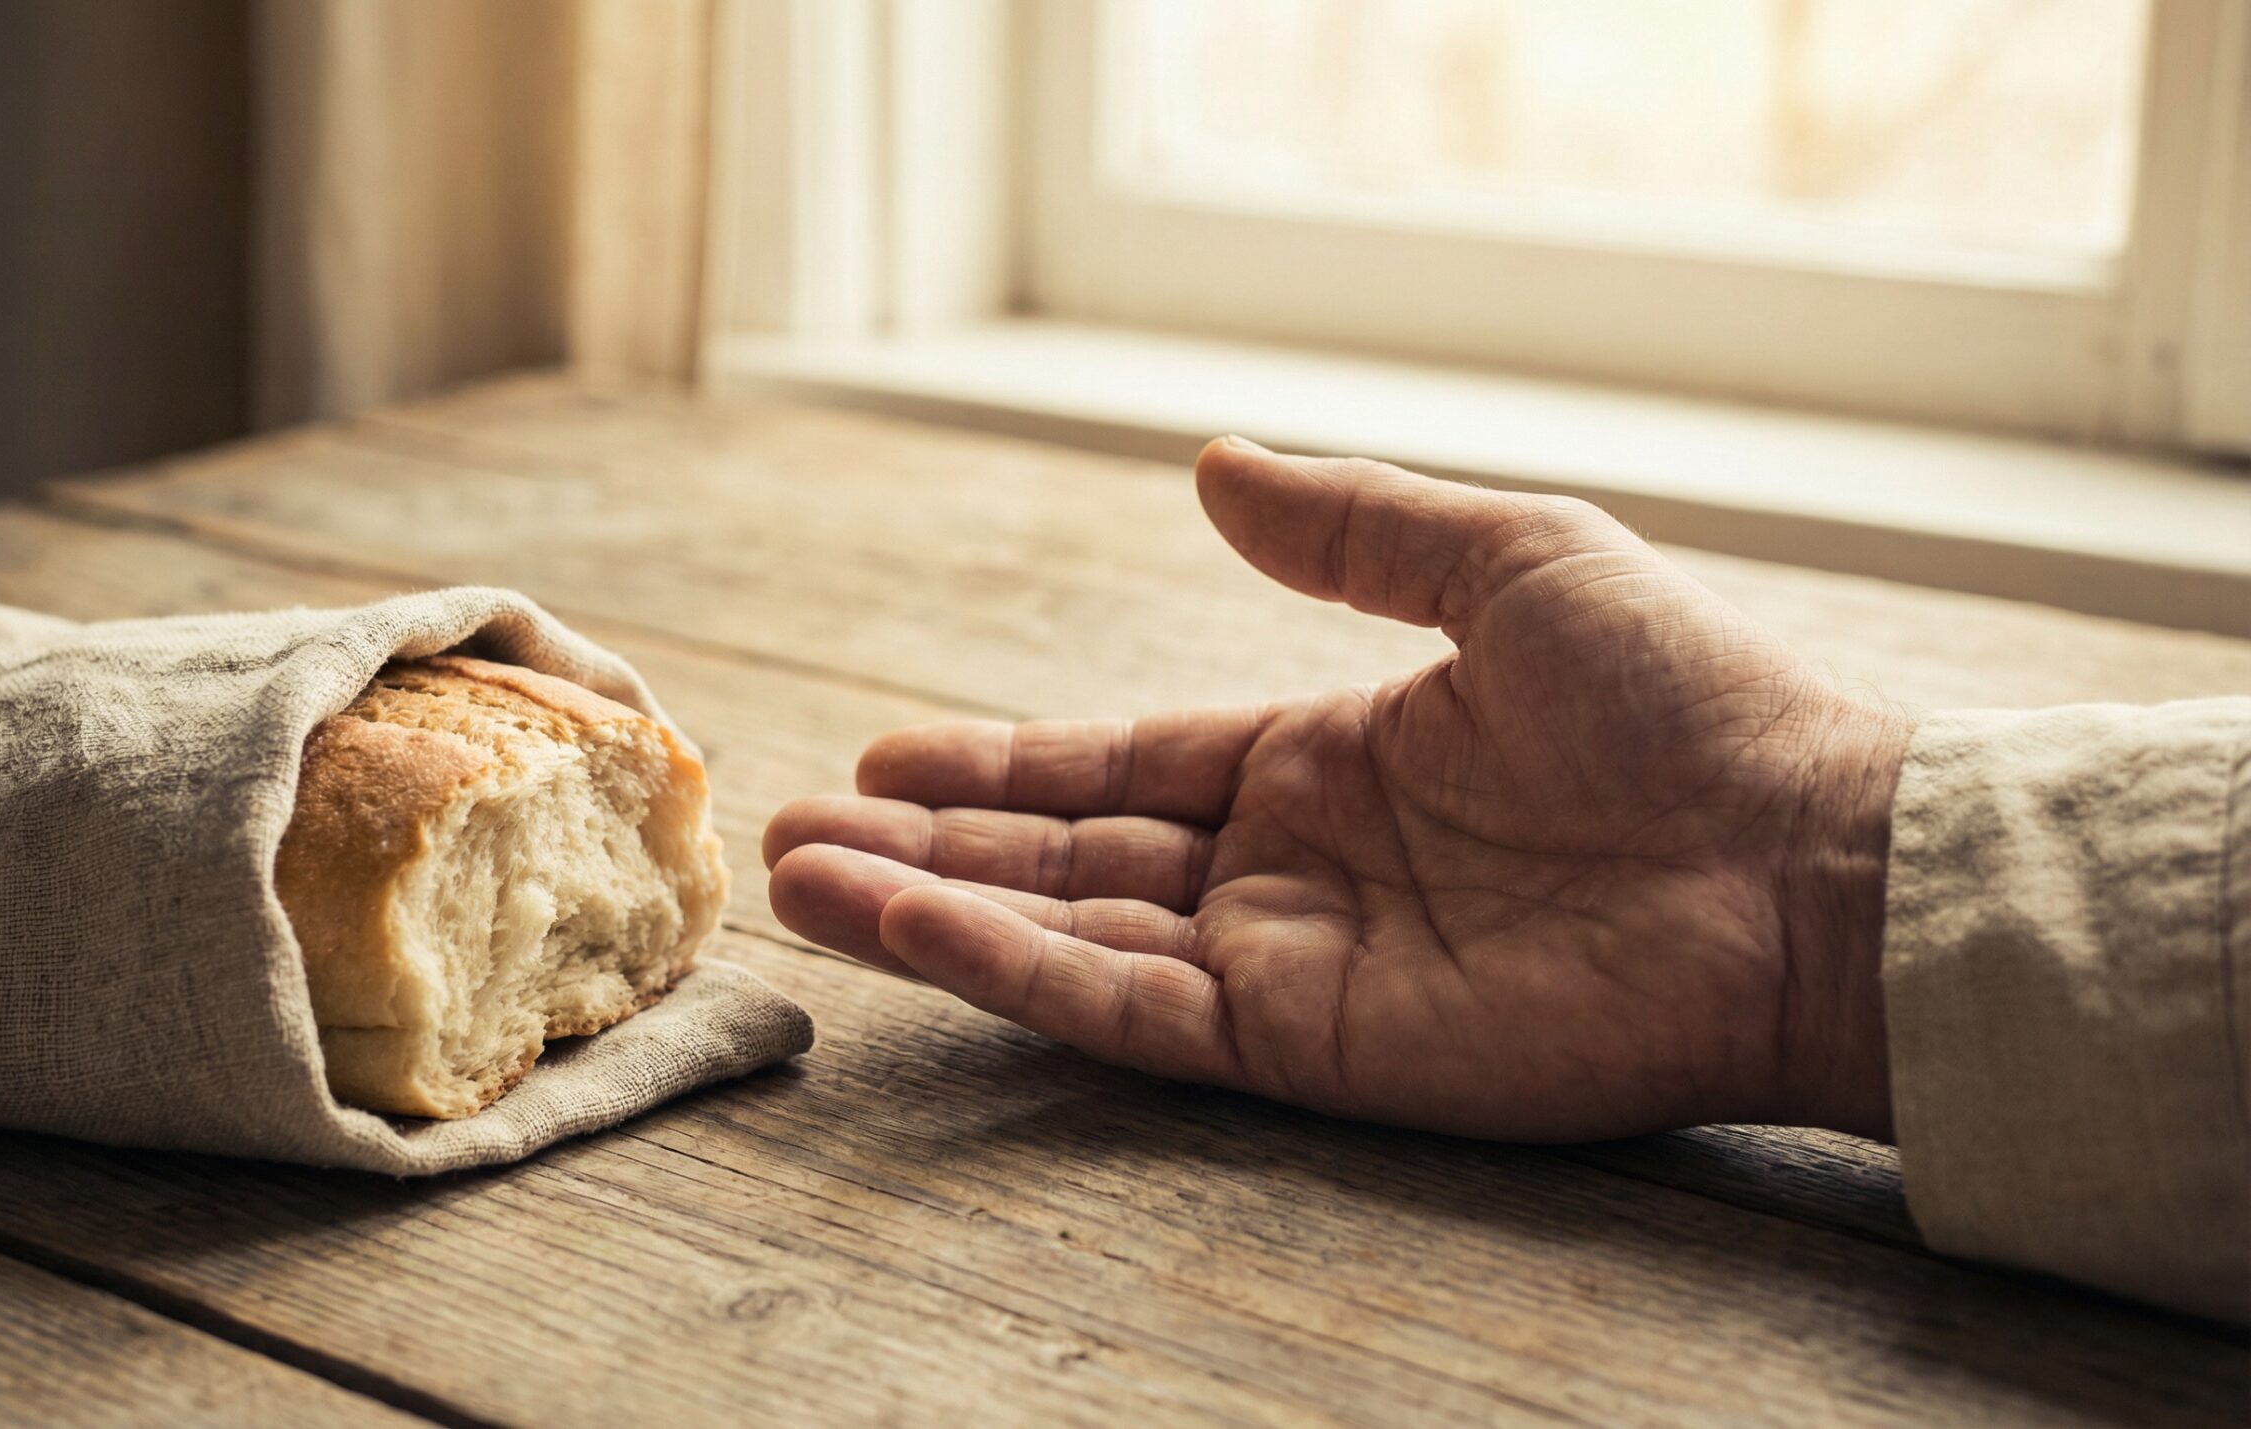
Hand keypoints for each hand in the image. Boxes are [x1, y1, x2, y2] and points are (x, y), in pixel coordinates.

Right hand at [765, 439, 1910, 1140]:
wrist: (1807, 865)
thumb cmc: (1689, 701)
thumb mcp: (1507, 562)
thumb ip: (1351, 526)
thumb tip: (1212, 466)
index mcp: (1330, 760)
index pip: (1126, 765)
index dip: (1003, 761)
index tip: (886, 754)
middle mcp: (1293, 868)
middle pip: (1071, 855)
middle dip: (932, 841)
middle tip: (793, 827)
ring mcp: (1295, 963)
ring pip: (1073, 938)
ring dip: (931, 909)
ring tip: (800, 880)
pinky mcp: (1311, 1047)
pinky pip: (1130, 1008)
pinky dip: (1014, 970)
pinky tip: (913, 928)